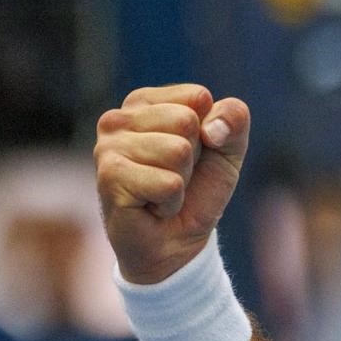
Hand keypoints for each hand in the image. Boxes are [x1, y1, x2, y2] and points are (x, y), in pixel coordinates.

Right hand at [95, 84, 249, 284]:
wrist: (176, 242)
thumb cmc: (197, 190)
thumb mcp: (228, 149)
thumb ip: (233, 120)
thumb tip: (212, 127)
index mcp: (144, 101)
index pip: (198, 98)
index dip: (209, 132)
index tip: (193, 154)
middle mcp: (118, 118)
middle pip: (186, 121)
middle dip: (193, 157)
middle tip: (176, 176)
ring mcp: (107, 147)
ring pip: (177, 151)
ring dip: (182, 180)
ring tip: (163, 191)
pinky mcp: (109, 178)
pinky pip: (168, 183)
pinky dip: (172, 201)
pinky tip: (153, 206)